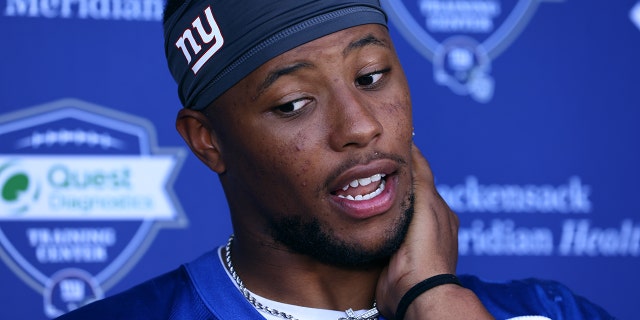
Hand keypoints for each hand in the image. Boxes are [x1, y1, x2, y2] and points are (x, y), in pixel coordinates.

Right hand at [375, 144, 492, 318]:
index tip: (390, 145)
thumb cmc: (426, 246)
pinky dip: (371, 219)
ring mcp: (408, 241)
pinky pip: (379, 229)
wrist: (415, 290)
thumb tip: (412, 148)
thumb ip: (419, 175)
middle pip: (404, 194)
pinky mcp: (390, 254)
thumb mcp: (427, 201)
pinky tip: (358, 213)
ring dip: (377, 201)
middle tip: (368, 164)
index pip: (422, 179)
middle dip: (389, 182)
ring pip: (390, 211)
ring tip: (357, 186)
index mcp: (440, 212)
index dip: (407, 162)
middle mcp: (426, 226)